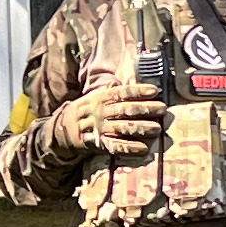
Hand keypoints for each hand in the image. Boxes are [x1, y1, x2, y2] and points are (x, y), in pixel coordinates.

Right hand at [51, 83, 165, 160]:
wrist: (62, 130)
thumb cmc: (85, 111)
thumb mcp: (94, 96)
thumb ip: (110, 89)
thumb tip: (124, 77)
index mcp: (101, 98)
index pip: (122, 93)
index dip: (139, 91)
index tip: (155, 91)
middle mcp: (101, 112)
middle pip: (125, 110)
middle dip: (146, 109)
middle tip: (163, 109)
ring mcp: (100, 129)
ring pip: (123, 128)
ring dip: (141, 128)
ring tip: (157, 129)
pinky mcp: (99, 144)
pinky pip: (116, 146)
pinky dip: (130, 148)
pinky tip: (144, 149)